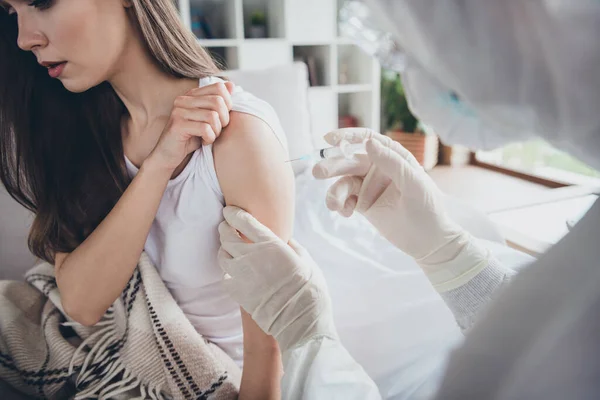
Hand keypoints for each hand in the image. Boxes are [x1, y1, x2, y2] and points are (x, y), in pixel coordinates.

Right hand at [148, 82, 233, 171]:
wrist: (169, 156)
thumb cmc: (191, 138)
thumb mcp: (209, 119)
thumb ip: (219, 102)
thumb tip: (231, 85)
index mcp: (192, 95)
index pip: (219, 88)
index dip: (228, 104)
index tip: (222, 118)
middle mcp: (184, 99)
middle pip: (218, 101)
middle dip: (224, 120)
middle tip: (216, 130)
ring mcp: (179, 111)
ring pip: (213, 116)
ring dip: (216, 131)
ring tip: (209, 137)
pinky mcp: (178, 125)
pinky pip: (205, 129)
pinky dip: (209, 138)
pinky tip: (203, 142)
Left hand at [218, 206, 336, 352]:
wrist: (299, 320)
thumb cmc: (308, 288)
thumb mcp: (306, 259)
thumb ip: (291, 245)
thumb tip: (284, 239)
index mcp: (269, 243)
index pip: (242, 220)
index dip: (233, 213)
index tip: (230, 210)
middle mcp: (250, 255)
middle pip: (227, 235)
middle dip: (225, 227)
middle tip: (226, 226)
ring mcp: (240, 274)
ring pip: (222, 254)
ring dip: (225, 248)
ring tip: (230, 248)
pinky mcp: (236, 291)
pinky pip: (225, 275)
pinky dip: (228, 270)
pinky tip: (235, 271)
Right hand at [313, 128, 489, 291]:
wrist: (429, 241)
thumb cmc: (428, 209)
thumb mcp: (414, 183)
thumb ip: (391, 162)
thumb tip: (368, 143)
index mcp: (394, 157)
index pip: (368, 140)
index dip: (348, 136)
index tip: (330, 139)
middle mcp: (379, 169)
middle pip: (350, 161)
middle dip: (333, 166)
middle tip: (318, 172)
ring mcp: (369, 186)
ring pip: (343, 182)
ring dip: (334, 191)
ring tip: (334, 205)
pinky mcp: (362, 204)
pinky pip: (344, 199)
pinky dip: (340, 204)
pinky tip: (346, 213)